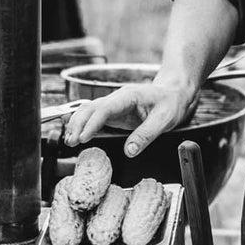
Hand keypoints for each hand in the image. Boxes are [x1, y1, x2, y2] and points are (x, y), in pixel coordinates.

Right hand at [64, 83, 194, 157]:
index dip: (91, 123)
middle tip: (71, 142)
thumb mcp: (164, 119)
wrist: (174, 93)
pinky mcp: (114, 113)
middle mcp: (117, 99)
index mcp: (128, 96)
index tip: (83, 138)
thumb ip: (145, 135)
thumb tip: (129, 151)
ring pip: (88, 111)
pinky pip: (94, 117)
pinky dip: (83, 125)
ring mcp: (114, 105)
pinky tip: (76, 135)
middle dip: (78, 124)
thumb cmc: (170, 102)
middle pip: (90, 108)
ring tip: (69, 141)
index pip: (104, 108)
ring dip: (77, 124)